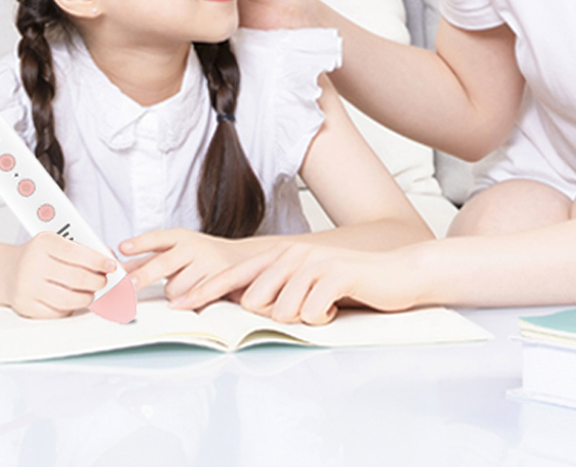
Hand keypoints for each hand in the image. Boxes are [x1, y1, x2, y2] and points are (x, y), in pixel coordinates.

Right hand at [1, 233, 119, 318]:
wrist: (7, 271)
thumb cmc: (39, 256)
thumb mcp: (57, 243)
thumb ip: (83, 249)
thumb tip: (110, 262)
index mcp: (43, 243)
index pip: (77, 253)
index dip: (99, 261)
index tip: (111, 265)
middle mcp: (33, 264)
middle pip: (77, 278)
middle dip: (97, 282)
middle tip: (103, 281)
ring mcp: (28, 287)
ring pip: (69, 300)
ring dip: (87, 298)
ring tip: (90, 292)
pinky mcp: (26, 306)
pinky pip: (57, 312)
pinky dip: (70, 308)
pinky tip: (71, 300)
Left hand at [119, 229, 279, 309]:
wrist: (242, 259)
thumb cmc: (202, 255)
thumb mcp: (176, 250)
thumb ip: (148, 258)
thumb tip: (120, 266)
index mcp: (181, 237)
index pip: (157, 238)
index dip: (139, 243)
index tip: (122, 248)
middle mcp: (194, 247)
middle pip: (163, 264)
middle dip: (143, 276)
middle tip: (127, 286)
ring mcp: (208, 263)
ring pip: (175, 289)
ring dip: (173, 295)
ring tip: (185, 286)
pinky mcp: (219, 281)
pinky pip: (193, 299)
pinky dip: (187, 302)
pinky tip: (191, 297)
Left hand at [209, 242, 424, 325]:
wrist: (397, 273)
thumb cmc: (350, 285)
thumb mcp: (308, 285)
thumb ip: (278, 291)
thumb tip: (247, 308)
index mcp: (281, 255)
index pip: (234, 276)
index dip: (205, 291)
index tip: (178, 305)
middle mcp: (292, 254)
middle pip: (256, 301)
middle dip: (277, 316)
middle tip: (306, 309)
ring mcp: (313, 262)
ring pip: (283, 310)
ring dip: (305, 318)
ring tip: (324, 307)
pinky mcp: (335, 274)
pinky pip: (312, 312)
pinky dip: (324, 319)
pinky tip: (337, 308)